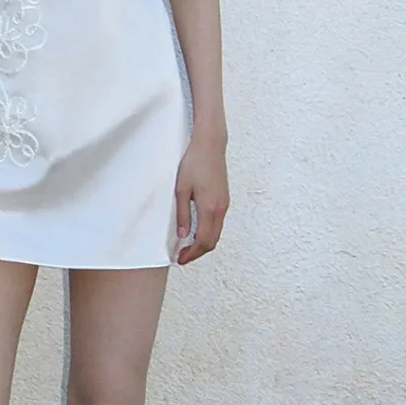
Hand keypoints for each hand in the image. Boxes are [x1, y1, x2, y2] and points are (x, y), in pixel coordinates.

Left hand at [173, 132, 228, 265]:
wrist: (210, 145)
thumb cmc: (194, 163)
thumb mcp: (181, 189)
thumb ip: (183, 214)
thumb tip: (183, 235)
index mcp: (209, 208)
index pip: (203, 241)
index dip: (192, 254)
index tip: (180, 259)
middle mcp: (220, 209)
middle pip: (212, 241)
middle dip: (198, 252)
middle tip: (182, 256)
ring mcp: (224, 204)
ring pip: (217, 233)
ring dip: (203, 243)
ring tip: (187, 246)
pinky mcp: (224, 199)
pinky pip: (218, 223)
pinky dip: (208, 233)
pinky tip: (196, 231)